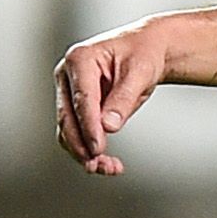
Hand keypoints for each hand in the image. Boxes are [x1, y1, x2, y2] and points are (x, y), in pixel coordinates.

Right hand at [54, 21, 169, 175]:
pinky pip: (78, 132)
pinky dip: (90, 149)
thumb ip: (124, 98)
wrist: (149, 49)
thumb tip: (108, 126)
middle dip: (82, 145)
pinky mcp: (77, 107)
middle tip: (98, 165)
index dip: (89, 126)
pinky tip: (107, 164)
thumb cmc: (145, 53)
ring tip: (108, 168)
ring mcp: (69, 92)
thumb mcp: (141, 71)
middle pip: (68, 118)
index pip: (81, 99)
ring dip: (85, 152)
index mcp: (80, 59)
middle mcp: (68, 76)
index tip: (97, 148)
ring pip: (69, 130)